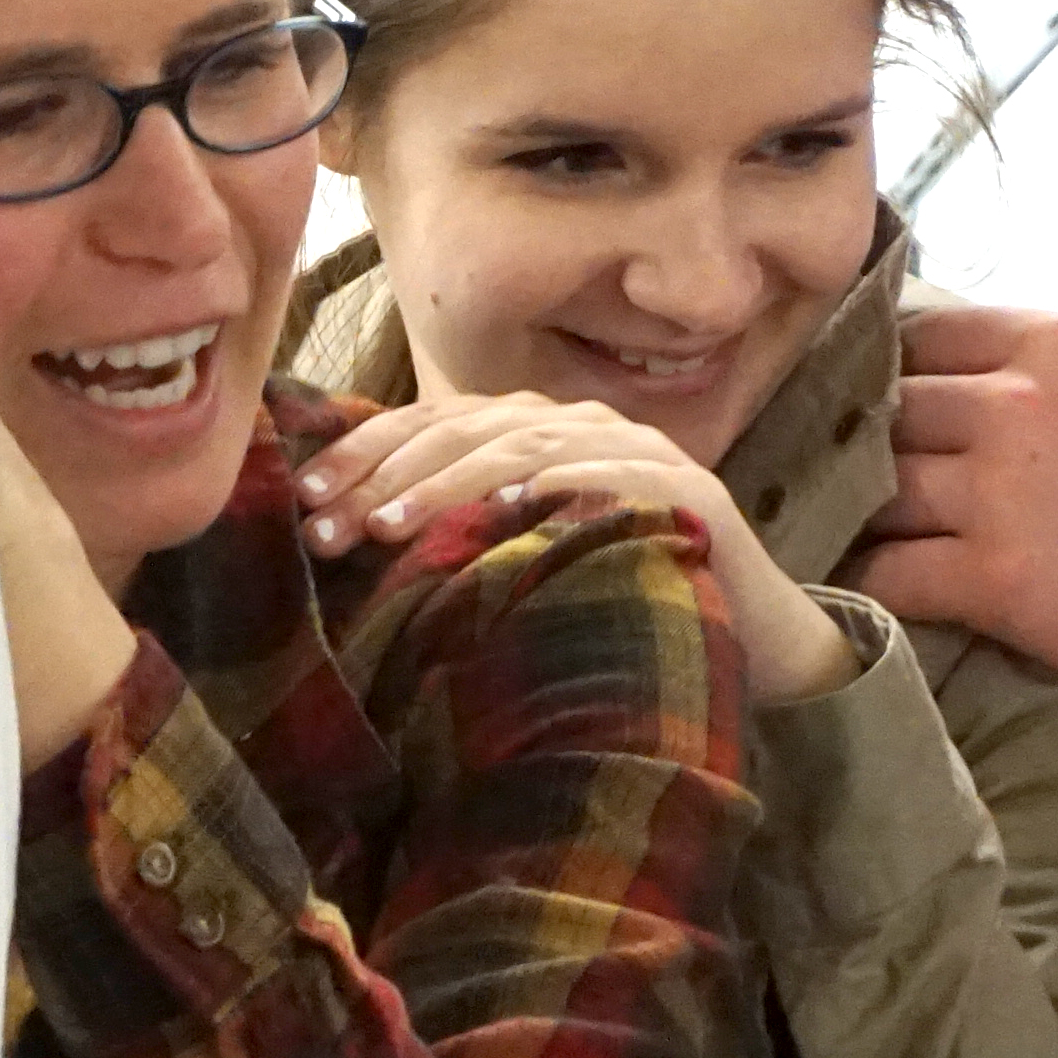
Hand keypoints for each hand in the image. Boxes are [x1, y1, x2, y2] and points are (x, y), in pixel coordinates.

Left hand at [291, 393, 858, 701]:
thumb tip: (347, 539)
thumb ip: (455, 534)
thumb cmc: (616, 596)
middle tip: (327, 523)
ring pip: (524, 447)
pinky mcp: (684, 487)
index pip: (433, 423)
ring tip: (388, 524)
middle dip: (386, 472)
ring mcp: (634, 449)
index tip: (304, 499)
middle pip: (466, 427)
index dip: (363, 452)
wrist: (753, 635)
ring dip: (449, 482)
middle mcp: (580, 426)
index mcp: (534, 432)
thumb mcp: (520, 559)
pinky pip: (611, 475)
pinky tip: (509, 509)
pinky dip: (558, 485)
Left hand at [859, 304, 1057, 720]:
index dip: (901, 365)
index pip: (933, 333)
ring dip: (855, 509)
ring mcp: (996, 492)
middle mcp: (1013, 406)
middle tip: (853, 470)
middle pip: (890, 405)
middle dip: (867, 436)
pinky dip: (867, 581)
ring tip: (842, 530)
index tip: (889, 397)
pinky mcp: (992, 577)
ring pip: (877, 485)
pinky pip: (893, 572)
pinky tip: (858, 591)